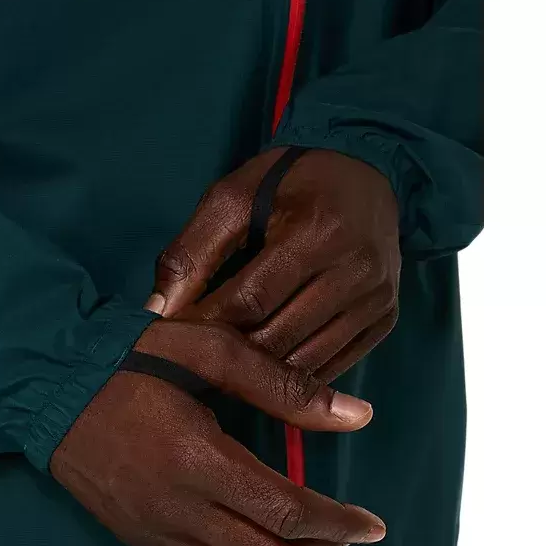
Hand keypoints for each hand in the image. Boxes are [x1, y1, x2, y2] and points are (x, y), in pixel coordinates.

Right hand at [50, 319, 385, 545]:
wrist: (46, 384)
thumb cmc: (129, 359)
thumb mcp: (210, 352)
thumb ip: (284, 387)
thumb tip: (357, 417)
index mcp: (200, 461)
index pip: (288, 512)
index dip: (338, 525)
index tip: (373, 526)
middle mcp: (178, 508)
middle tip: (346, 533)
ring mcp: (153, 528)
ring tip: (307, 536)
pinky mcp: (134, 534)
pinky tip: (251, 537)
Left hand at [146, 149, 400, 381]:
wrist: (366, 171)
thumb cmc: (288, 182)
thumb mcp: (232, 197)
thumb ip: (193, 251)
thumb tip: (158, 311)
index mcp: (316, 232)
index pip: (249, 301)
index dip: (205, 323)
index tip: (173, 334)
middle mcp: (356, 270)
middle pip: (278, 338)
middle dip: (230, 353)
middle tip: (194, 357)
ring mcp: (377, 298)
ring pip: (306, 362)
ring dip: (260, 373)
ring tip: (224, 366)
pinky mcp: (386, 318)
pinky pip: (333, 365)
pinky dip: (294, 374)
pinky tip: (265, 368)